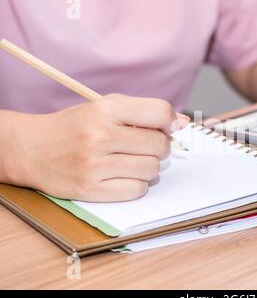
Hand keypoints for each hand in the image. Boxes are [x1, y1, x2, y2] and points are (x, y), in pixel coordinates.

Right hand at [5, 94, 189, 201]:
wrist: (32, 149)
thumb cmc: (75, 127)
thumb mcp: (105, 108)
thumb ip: (143, 112)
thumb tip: (183, 123)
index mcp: (105, 109)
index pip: (160, 112)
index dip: (169, 121)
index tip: (165, 127)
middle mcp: (100, 136)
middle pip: (159, 145)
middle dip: (160, 146)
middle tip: (145, 146)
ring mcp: (95, 165)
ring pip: (152, 169)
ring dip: (149, 166)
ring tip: (131, 160)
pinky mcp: (91, 190)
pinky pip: (137, 189)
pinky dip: (137, 184)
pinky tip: (123, 175)